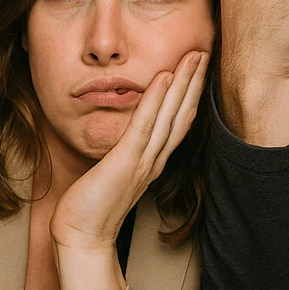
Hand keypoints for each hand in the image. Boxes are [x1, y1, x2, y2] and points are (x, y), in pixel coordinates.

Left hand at [49, 51, 209, 251]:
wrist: (82, 237)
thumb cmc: (91, 206)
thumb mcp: (112, 172)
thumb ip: (124, 153)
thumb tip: (124, 137)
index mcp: (152, 161)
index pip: (178, 122)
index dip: (190, 94)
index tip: (197, 69)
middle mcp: (154, 159)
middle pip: (183, 114)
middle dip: (195, 82)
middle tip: (206, 52)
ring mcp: (143, 160)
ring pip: (171, 115)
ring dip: (184, 83)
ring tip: (194, 56)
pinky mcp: (127, 161)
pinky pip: (145, 125)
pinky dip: (156, 100)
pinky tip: (164, 77)